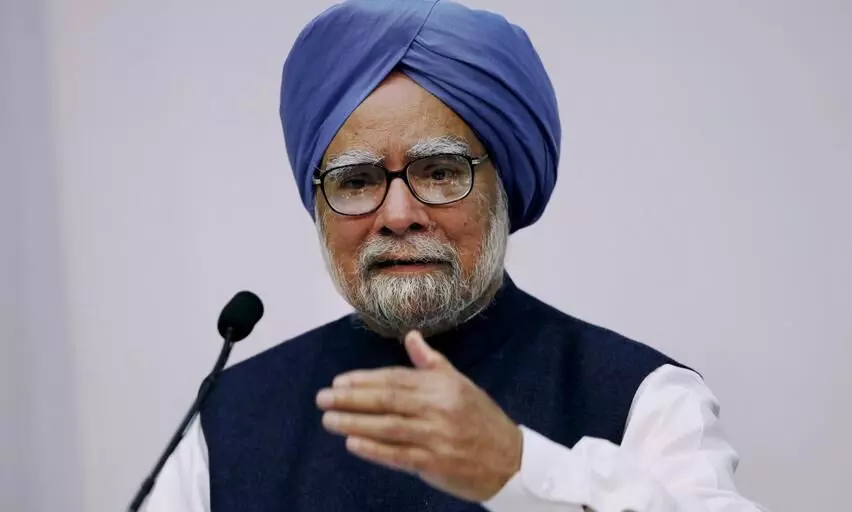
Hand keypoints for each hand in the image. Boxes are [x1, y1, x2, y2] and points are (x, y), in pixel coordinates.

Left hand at [315, 330, 522, 501]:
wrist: (510, 460)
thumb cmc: (481, 419)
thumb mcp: (460, 384)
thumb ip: (431, 362)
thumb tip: (410, 336)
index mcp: (442, 385)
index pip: (395, 378)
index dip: (364, 380)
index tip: (339, 382)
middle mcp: (437, 408)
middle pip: (386, 400)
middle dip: (351, 399)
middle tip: (322, 399)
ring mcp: (436, 436)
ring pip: (387, 427)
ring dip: (354, 423)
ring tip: (329, 421)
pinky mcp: (435, 464)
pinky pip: (398, 455)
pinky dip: (374, 450)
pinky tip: (352, 444)